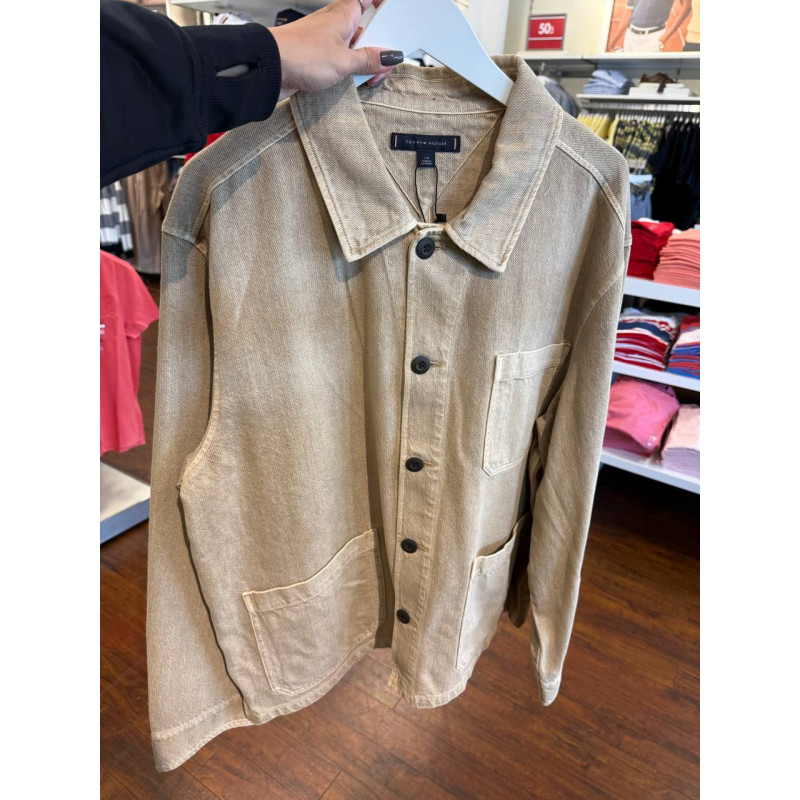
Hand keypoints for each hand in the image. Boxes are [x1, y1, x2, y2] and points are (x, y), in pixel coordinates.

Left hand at [269, 0, 403, 100]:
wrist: (270, 69)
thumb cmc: (302, 55)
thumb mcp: (344, 61)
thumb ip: (369, 60)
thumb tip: (391, 57)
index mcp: (345, 14)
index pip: (369, 0)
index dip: (382, 4)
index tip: (396, 10)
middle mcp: (336, 24)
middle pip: (366, 32)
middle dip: (378, 49)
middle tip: (383, 67)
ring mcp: (327, 41)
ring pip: (354, 49)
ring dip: (363, 65)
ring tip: (366, 79)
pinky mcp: (318, 58)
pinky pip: (341, 62)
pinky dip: (349, 72)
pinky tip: (351, 82)